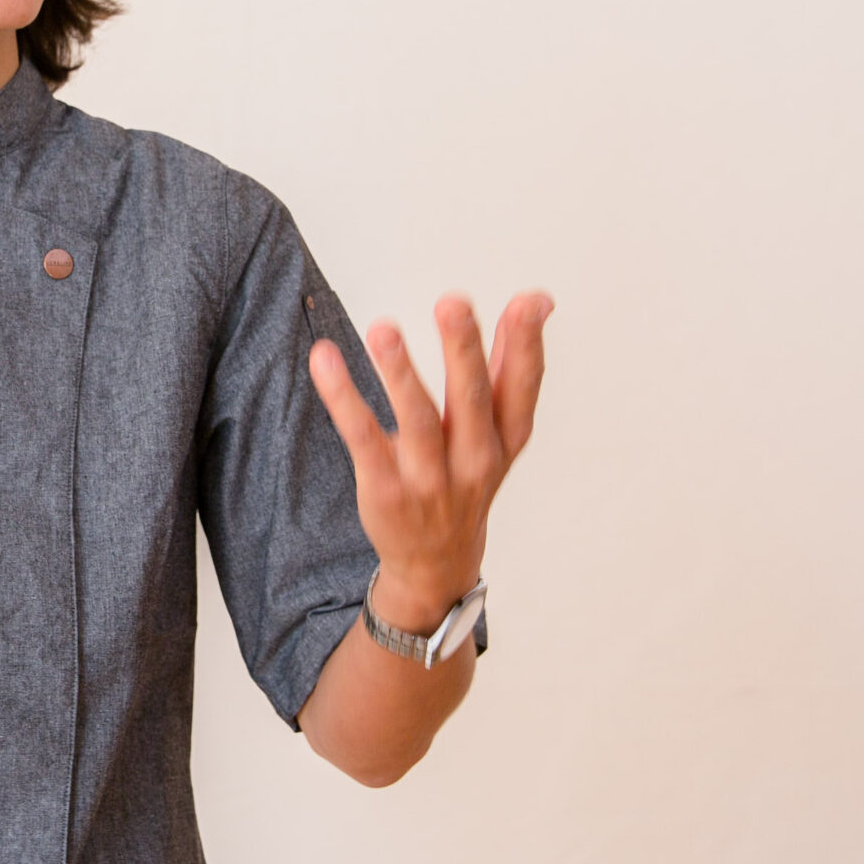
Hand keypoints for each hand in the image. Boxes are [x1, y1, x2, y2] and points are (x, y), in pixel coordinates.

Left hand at [307, 290, 552, 632]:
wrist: (437, 563)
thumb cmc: (467, 476)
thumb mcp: (500, 431)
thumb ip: (511, 366)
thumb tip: (538, 300)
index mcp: (505, 437)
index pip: (522, 386)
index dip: (526, 344)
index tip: (530, 300)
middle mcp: (474, 459)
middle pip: (471, 399)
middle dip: (463, 351)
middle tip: (453, 303)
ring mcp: (430, 478)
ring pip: (417, 421)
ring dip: (399, 373)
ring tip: (383, 329)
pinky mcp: (386, 490)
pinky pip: (362, 439)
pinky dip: (343, 398)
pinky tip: (325, 360)